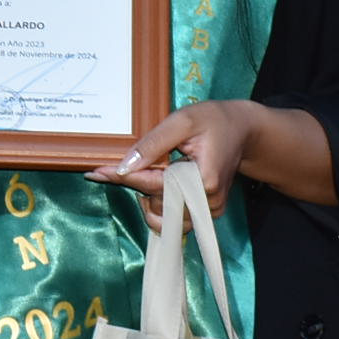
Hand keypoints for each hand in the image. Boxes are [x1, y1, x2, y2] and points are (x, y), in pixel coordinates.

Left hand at [85, 99, 261, 221]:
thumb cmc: (213, 121)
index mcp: (204, 181)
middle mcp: (207, 203)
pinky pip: (174, 217)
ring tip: (153, 168)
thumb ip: (153, 144)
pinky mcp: (205, 213)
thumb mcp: (182, 121)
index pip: (154, 185)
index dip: (123, 178)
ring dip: (148, 197)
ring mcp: (207, 212)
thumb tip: (124, 166)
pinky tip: (159, 180)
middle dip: (137, 185)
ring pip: (163, 217)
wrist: (242, 131)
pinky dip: (160, 202)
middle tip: (128, 161)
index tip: (96, 173)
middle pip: (157, 204)